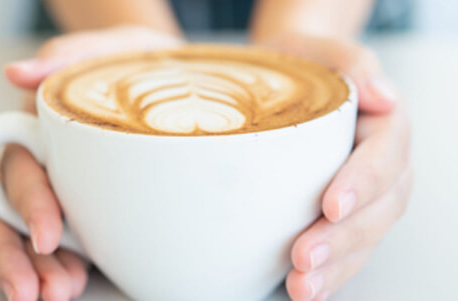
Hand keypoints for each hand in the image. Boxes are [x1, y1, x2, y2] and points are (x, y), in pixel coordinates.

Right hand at [0, 26, 182, 300]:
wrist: (167, 77)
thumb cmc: (136, 64)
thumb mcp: (110, 50)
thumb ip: (66, 57)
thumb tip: (17, 74)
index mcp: (41, 129)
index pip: (16, 170)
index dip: (26, 205)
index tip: (47, 235)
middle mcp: (45, 163)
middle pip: (5, 212)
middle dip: (14, 254)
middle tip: (36, 289)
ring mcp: (62, 188)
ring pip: (24, 234)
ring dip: (33, 270)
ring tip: (56, 292)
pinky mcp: (85, 206)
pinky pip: (59, 242)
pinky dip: (56, 266)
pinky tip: (70, 282)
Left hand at [259, 34, 412, 299]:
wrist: (285, 81)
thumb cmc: (301, 65)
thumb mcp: (319, 50)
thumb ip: (351, 62)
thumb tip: (382, 95)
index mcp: (383, 124)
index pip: (383, 156)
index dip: (362, 183)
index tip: (330, 204)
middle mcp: (381, 164)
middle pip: (380, 207)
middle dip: (344, 237)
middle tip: (304, 257)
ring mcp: (366, 195)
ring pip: (366, 236)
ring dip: (336, 266)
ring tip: (302, 285)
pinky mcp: (345, 215)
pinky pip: (348, 249)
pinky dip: (331, 272)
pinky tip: (307, 288)